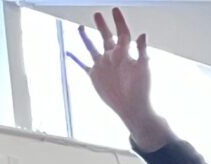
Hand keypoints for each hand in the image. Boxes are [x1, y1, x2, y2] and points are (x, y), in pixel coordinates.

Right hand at [75, 9, 166, 148]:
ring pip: (91, 48)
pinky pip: (82, 65)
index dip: (119, 21)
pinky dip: (74, 59)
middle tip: (97, 14)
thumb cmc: (142, 89)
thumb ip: (142, 51)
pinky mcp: (95, 76)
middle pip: (105, 37)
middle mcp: (112, 58)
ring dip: (85, 38)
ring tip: (80, 27)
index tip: (115, 9)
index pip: (121, 33)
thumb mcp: (143, 68)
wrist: (133, 107)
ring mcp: (102, 66)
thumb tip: (143, 34)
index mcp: (124, 54)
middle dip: (102, 26)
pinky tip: (67, 52)